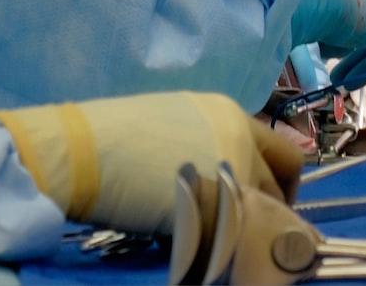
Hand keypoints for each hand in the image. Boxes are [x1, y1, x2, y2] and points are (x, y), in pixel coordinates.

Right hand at [0, 91, 302, 234]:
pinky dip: (221, 247)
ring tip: (221, 242)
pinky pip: (231, 235)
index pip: (285, 154)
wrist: (80, 150)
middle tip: (256, 232)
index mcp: (232, 116)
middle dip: (277, 212)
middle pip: (283, 185)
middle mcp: (240, 139)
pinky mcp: (209, 206)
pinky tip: (197, 248)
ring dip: (249, 231)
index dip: (282, 185)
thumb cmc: (115, 137)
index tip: (270, 205)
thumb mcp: (178, 127)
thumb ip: (213, 146)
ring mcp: (228, 172)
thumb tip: (228, 177)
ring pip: (261, 213)